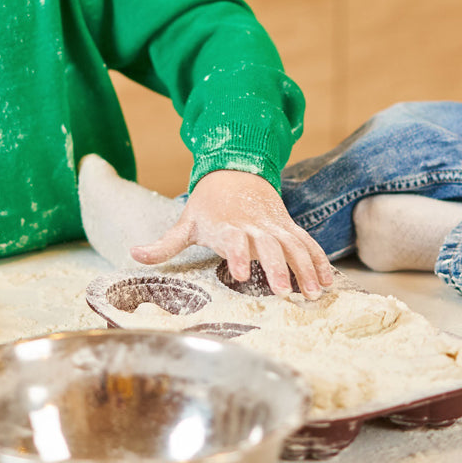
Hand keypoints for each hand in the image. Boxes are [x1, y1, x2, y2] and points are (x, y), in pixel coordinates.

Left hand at [130, 169, 334, 297]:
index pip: (233, 239)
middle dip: (276, 268)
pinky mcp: (288, 225)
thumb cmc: (208, 203)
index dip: (237, 255)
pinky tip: (328, 281)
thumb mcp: (186, 221)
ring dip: (305, 268)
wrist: (236, 169)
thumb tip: (133, 254)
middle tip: (283, 293)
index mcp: (227, 224)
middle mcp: (254, 224)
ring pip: (294, 245)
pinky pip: (306, 242)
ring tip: (313, 293)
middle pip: (268, 245)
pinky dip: (318, 260)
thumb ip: (164, 243)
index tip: (240, 275)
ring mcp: (274, 224)